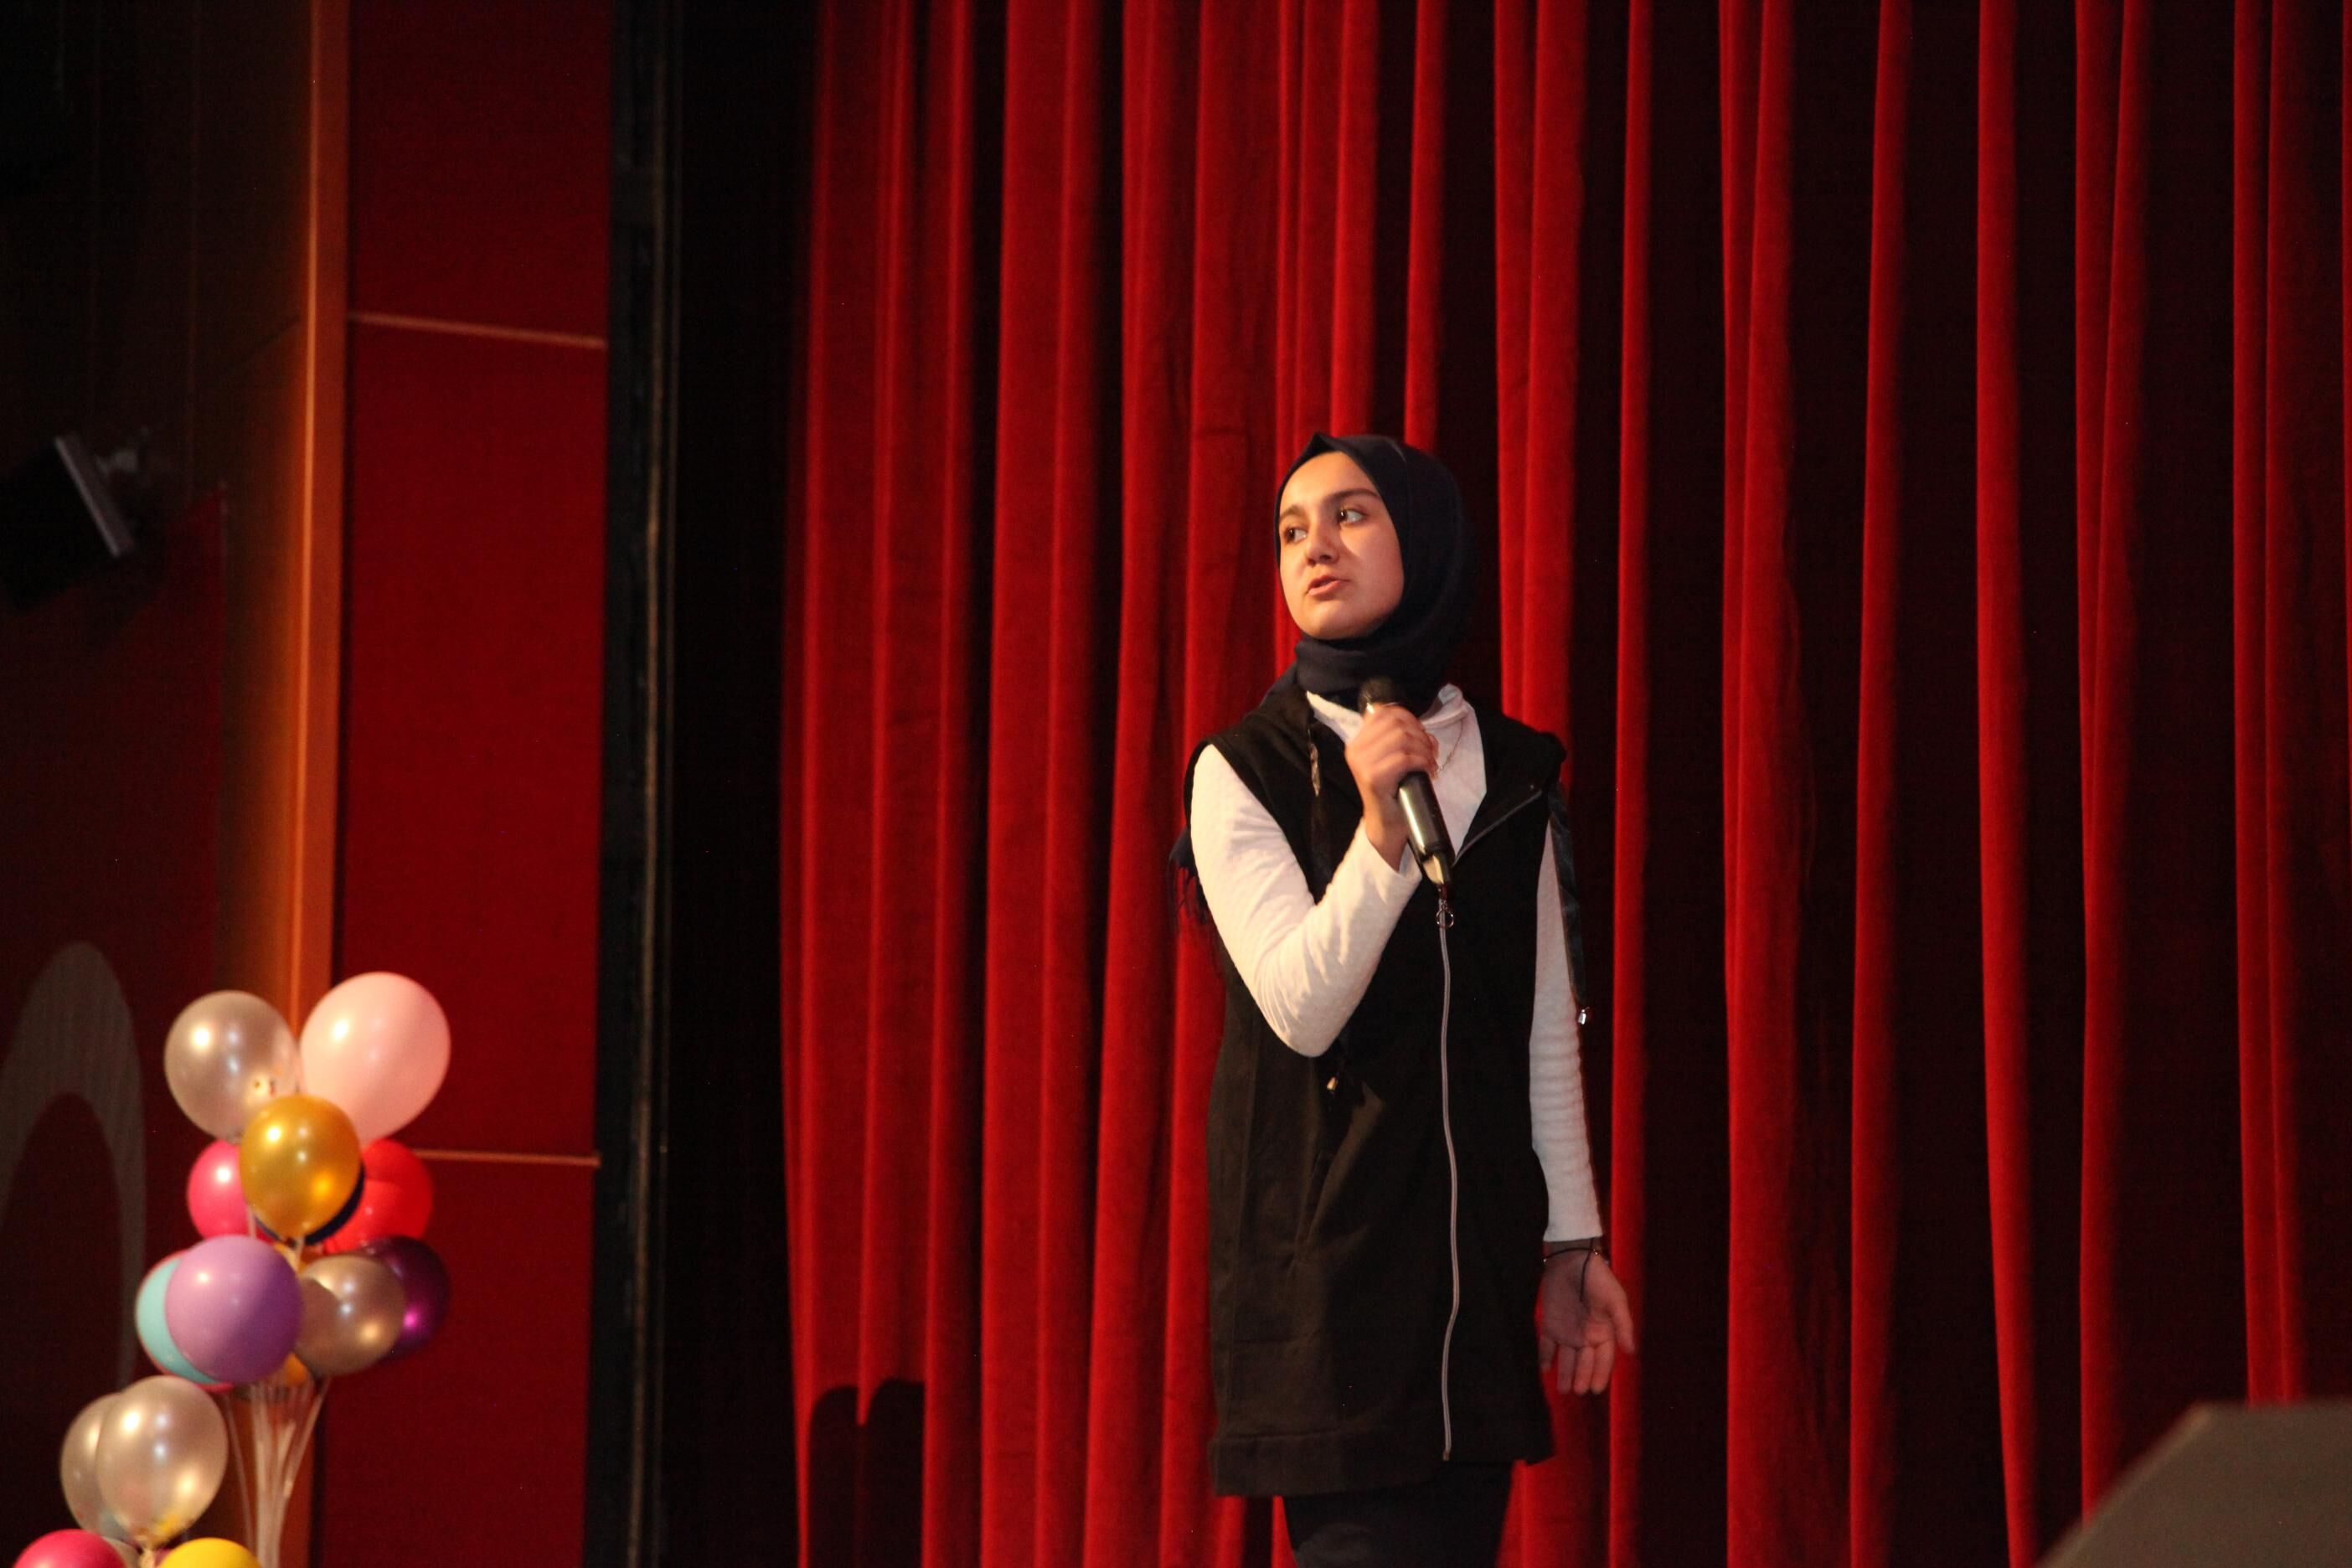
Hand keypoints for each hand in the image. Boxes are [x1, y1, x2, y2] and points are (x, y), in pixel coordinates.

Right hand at [1345, 704, 1437, 867]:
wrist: (1386, 823)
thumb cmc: (1393, 790)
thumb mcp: (1394, 759)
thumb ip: (1403, 740)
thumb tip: (1427, 733)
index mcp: (1357, 743)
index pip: (1382, 712)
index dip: (1407, 716)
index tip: (1420, 732)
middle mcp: (1356, 750)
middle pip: (1395, 722)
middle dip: (1419, 733)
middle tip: (1429, 750)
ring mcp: (1362, 764)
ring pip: (1401, 738)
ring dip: (1423, 748)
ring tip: (1430, 761)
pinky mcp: (1373, 777)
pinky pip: (1404, 758)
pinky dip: (1422, 761)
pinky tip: (1427, 770)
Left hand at [1538, 1250, 1636, 1395]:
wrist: (1572, 1259)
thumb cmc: (1598, 1279)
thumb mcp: (1615, 1300)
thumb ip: (1623, 1325)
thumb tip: (1632, 1352)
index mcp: (1604, 1331)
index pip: (1603, 1358)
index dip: (1600, 1374)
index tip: (1595, 1389)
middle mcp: (1585, 1336)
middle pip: (1584, 1361)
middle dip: (1581, 1377)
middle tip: (1578, 1392)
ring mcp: (1567, 1331)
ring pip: (1566, 1358)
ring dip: (1565, 1373)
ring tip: (1564, 1391)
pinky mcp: (1550, 1324)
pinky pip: (1547, 1344)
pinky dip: (1545, 1356)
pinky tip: (1544, 1369)